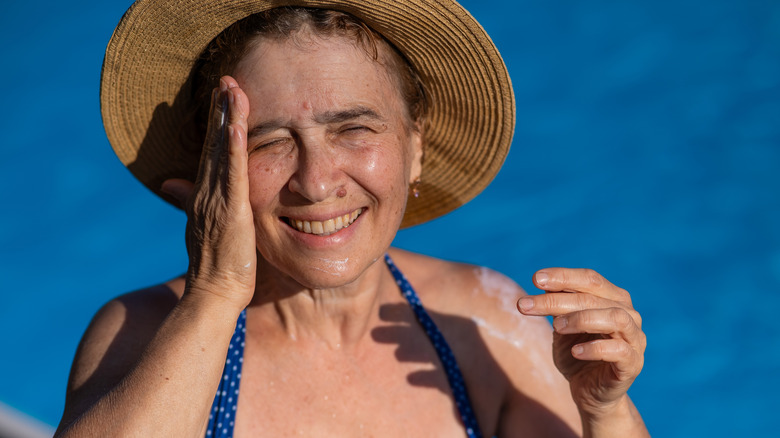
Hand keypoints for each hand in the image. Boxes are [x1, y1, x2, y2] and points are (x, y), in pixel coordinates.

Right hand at [161, 76, 255, 309]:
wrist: (213, 295)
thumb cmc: (215, 266)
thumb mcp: (203, 228)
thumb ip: (190, 202)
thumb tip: (171, 184)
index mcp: (203, 196)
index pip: (211, 153)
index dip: (217, 124)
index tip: (223, 96)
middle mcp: (205, 194)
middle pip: (214, 145)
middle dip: (221, 111)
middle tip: (227, 79)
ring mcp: (215, 202)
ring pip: (223, 153)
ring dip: (228, 119)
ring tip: (233, 89)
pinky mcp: (230, 213)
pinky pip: (234, 176)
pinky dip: (236, 151)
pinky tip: (239, 127)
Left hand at [517, 268, 645, 417]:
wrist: (589, 393)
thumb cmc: (576, 353)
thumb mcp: (561, 327)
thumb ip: (557, 307)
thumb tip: (541, 285)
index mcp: (613, 299)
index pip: (590, 278)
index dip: (563, 276)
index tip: (535, 278)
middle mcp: (629, 314)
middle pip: (593, 298)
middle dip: (556, 300)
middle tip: (524, 305)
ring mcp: (635, 338)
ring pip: (614, 318)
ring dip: (580, 319)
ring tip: (555, 326)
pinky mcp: (633, 363)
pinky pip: (619, 350)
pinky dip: (595, 348)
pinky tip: (575, 351)